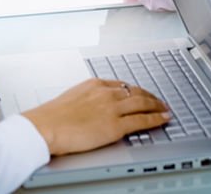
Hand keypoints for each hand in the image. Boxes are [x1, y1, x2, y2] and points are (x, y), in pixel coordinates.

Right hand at [22, 78, 169, 156]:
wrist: (45, 126)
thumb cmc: (51, 117)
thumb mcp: (71, 98)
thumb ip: (85, 100)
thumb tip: (88, 108)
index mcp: (95, 85)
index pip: (122, 85)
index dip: (135, 90)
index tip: (141, 93)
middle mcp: (107, 93)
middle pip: (136, 91)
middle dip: (150, 96)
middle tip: (159, 100)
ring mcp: (112, 108)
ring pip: (142, 103)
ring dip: (157, 105)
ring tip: (165, 108)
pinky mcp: (115, 125)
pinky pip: (142, 120)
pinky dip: (156, 118)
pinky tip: (163, 118)